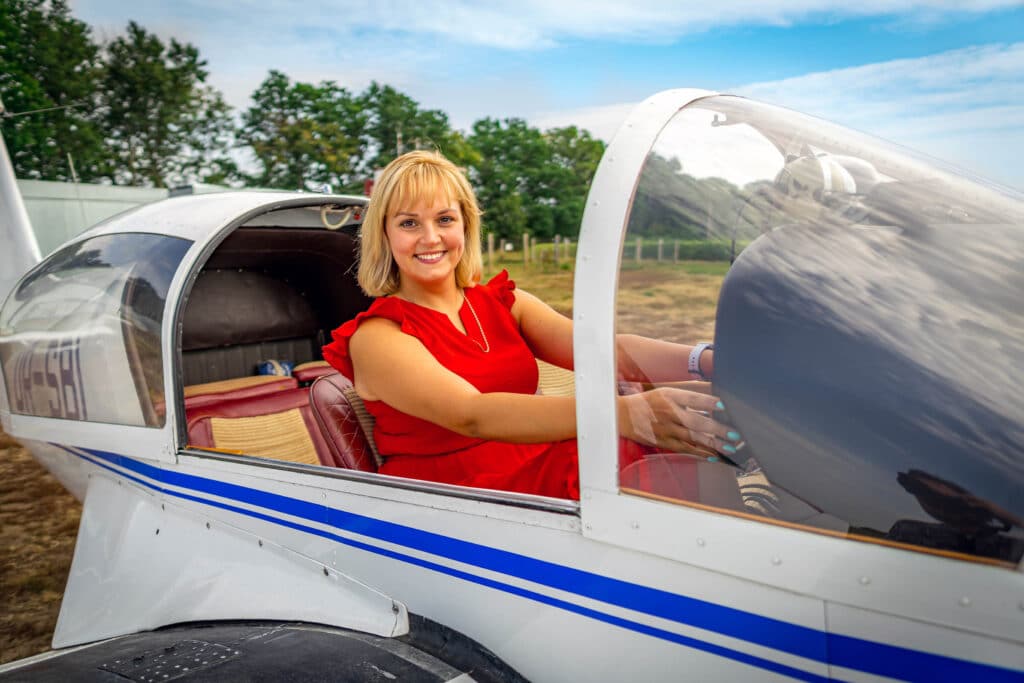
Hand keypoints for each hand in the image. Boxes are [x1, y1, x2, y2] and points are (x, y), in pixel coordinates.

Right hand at [618, 387, 739, 455]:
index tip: (724, 407)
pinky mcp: (663, 442)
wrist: (624, 415)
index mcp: (670, 396)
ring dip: (712, 444)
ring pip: (692, 438)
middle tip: (734, 434)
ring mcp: (666, 429)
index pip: (693, 399)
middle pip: (696, 422)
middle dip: (716, 429)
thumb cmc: (650, 401)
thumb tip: (714, 390)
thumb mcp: (667, 390)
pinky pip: (684, 449)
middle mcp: (669, 413)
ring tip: (729, 448)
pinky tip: (713, 456)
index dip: (709, 403)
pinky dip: (699, 453)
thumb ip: (690, 392)